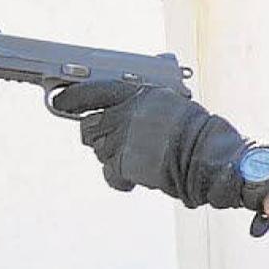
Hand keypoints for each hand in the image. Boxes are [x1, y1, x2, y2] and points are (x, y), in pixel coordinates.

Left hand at [53, 80, 250, 208]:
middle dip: (98, 136)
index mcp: (138, 93)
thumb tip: (124, 107)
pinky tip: (135, 177)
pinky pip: (108, 173)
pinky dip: (119, 178)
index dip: (71, 97)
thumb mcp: (170, 104)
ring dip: (113, 157)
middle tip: (115, 142)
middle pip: (89, 127)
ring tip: (139, 159)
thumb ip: (143, 104)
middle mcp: (125, 112)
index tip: (59, 101)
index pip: (91, 90)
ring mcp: (122, 138)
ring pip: (98, 151)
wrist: (209, 156)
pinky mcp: (124, 163)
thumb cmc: (198, 131)